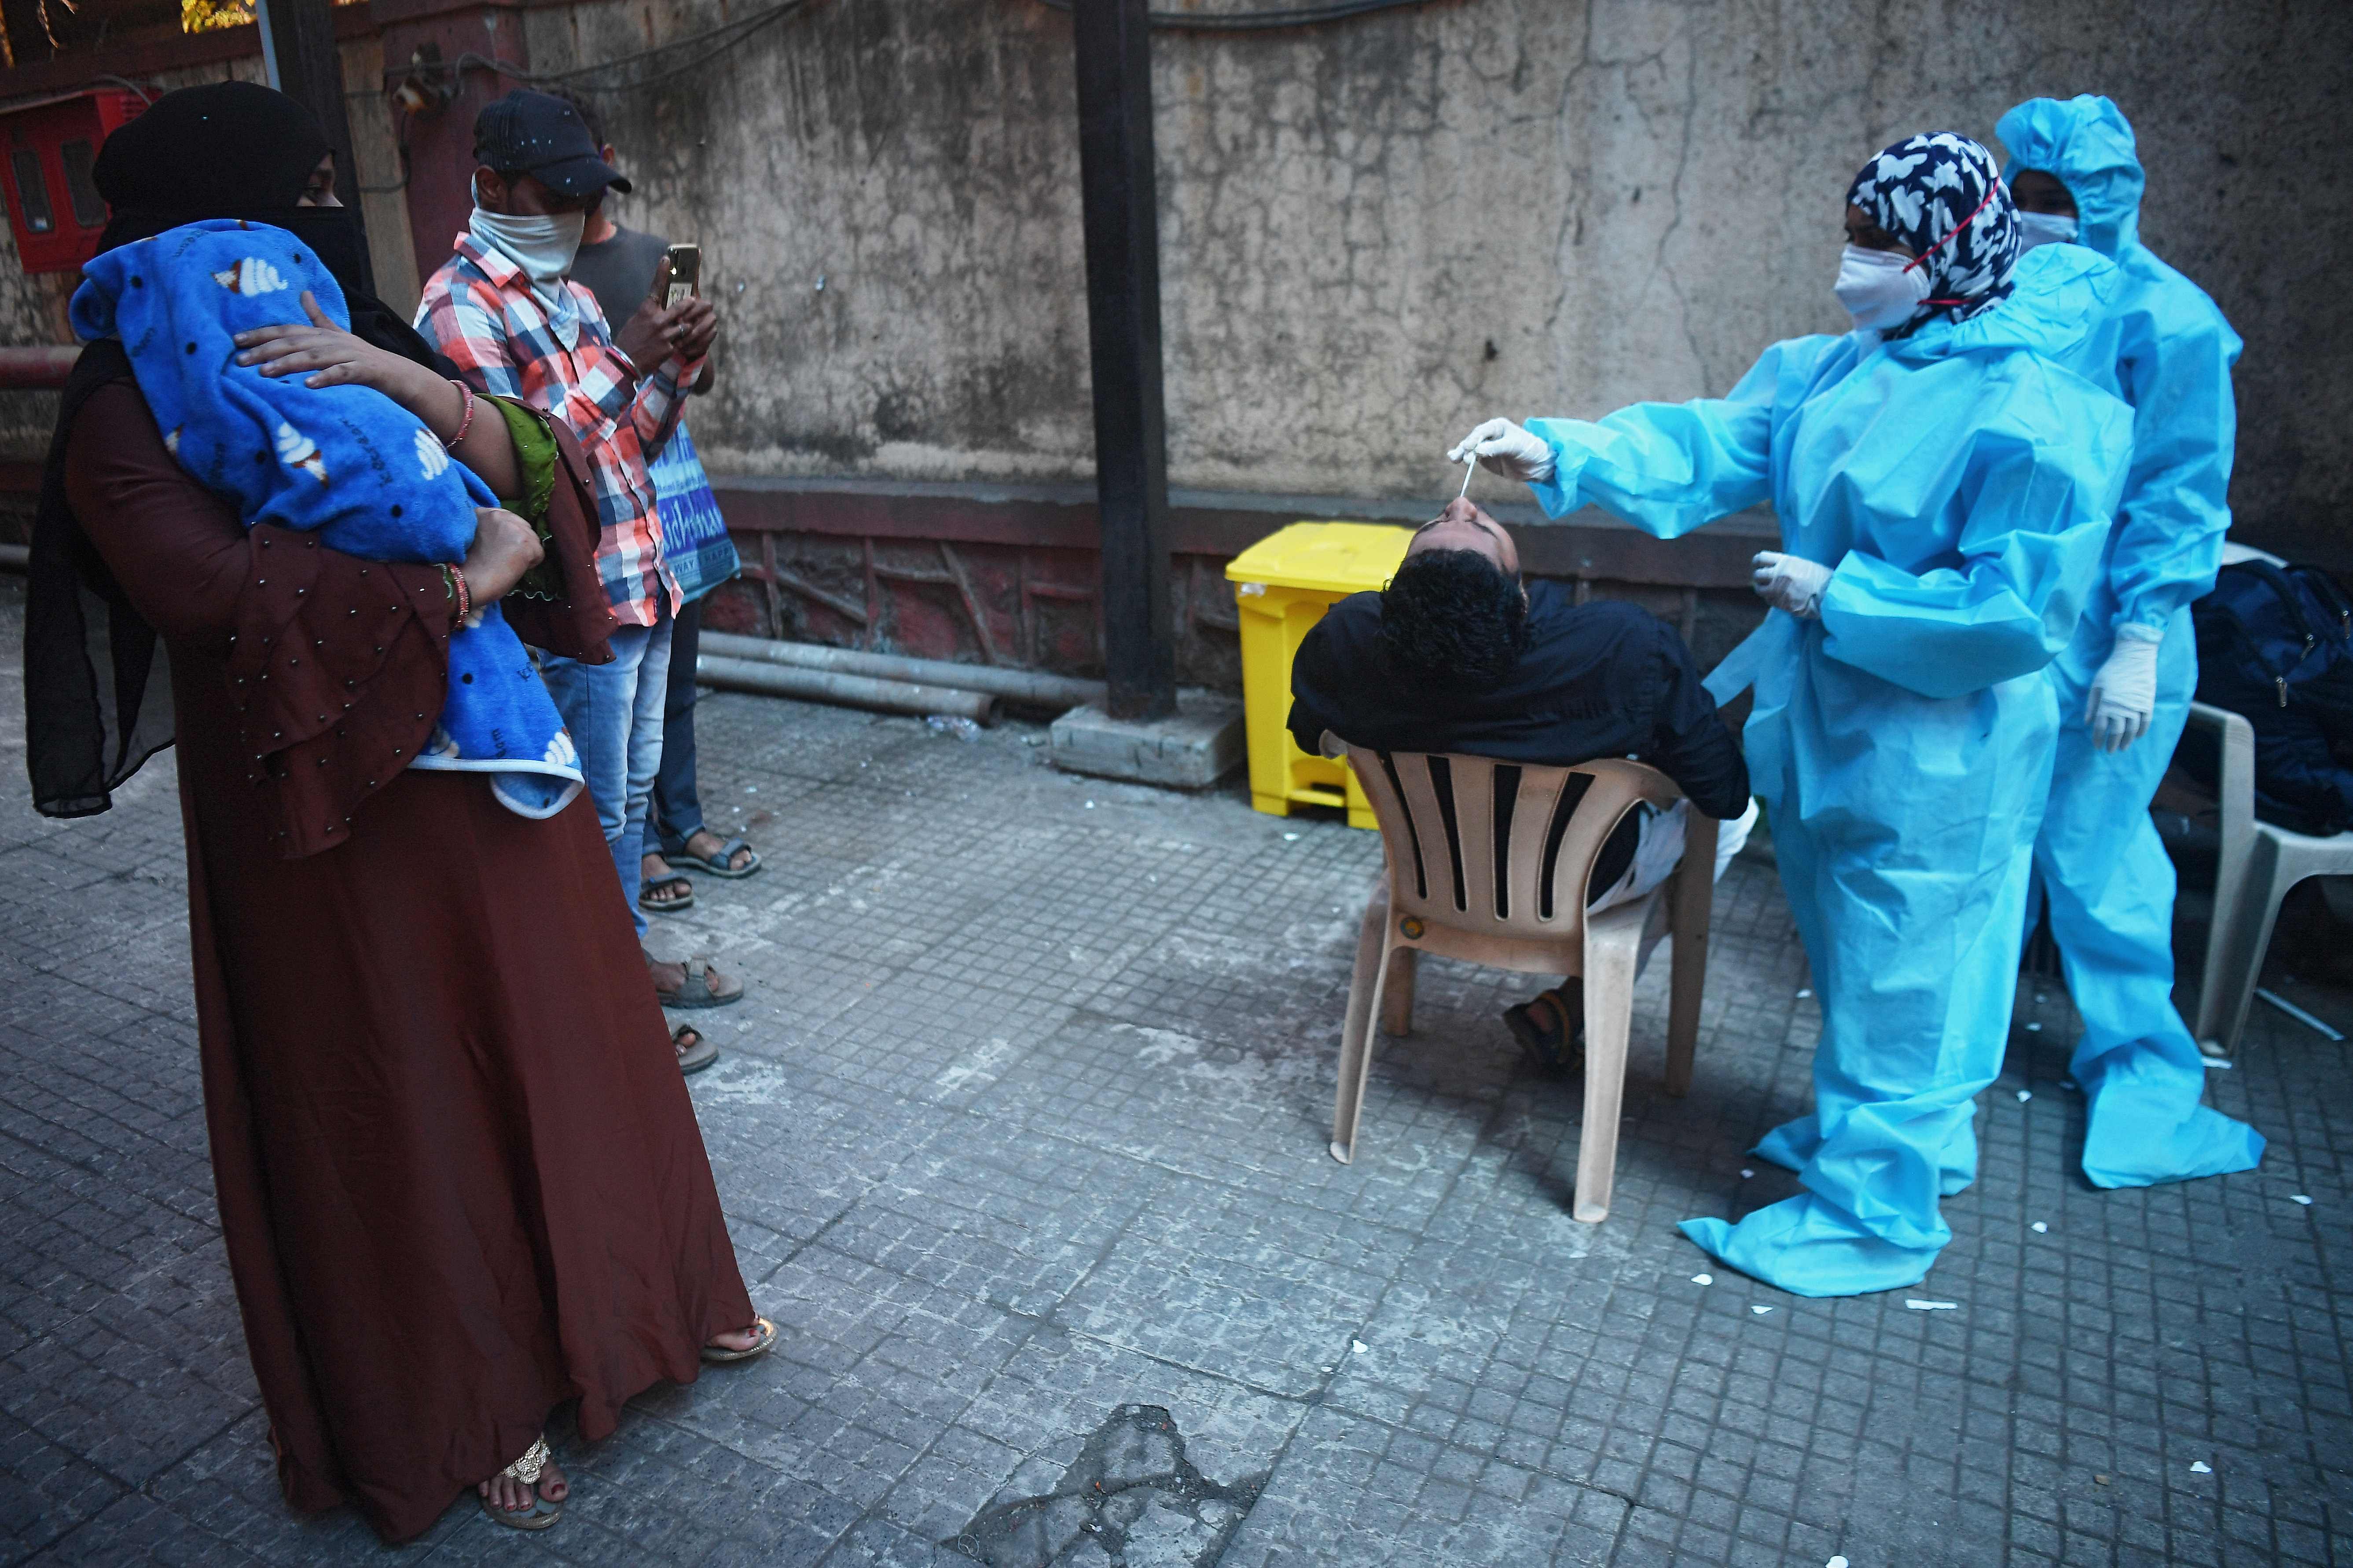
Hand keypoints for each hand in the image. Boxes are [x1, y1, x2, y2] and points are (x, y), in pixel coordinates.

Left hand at [235, 291, 427, 399]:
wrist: (401, 375)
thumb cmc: (364, 359)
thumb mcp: (339, 335)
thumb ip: (318, 317)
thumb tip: (304, 293)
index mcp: (323, 334)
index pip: (286, 331)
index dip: (260, 334)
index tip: (235, 342)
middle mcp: (333, 341)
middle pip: (295, 343)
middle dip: (266, 351)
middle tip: (241, 361)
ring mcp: (349, 355)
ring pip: (313, 358)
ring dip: (288, 364)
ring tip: (265, 373)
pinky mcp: (364, 371)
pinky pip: (342, 374)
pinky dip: (326, 378)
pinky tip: (309, 385)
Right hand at [461, 506, 542, 605]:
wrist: (467, 581)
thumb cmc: (467, 565)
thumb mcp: (474, 535)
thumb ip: (489, 528)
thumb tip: (507, 535)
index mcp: (483, 513)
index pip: (507, 517)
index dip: (508, 533)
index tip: (501, 546)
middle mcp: (499, 515)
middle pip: (523, 525)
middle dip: (519, 540)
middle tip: (506, 557)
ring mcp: (514, 528)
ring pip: (533, 539)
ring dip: (526, 552)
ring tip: (508, 564)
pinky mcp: (526, 542)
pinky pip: (539, 554)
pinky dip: (531, 564)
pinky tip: (515, 569)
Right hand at [614, 259, 717, 369]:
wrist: (624, 362)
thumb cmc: (629, 340)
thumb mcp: (637, 321)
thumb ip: (650, 314)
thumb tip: (661, 309)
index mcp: (646, 310)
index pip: (656, 287)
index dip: (662, 272)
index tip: (666, 258)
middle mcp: (657, 320)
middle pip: (680, 307)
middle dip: (689, 304)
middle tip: (695, 301)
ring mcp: (665, 335)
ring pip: (686, 325)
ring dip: (687, 326)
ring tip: (685, 327)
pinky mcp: (670, 348)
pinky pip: (683, 342)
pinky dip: (682, 342)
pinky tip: (676, 345)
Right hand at [1446, 418, 1555, 483]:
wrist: (1537, 464)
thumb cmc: (1529, 449)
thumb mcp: (1514, 446)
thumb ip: (1496, 448)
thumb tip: (1476, 450)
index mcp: (1497, 426)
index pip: (1482, 432)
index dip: (1474, 439)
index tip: (1468, 447)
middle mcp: (1489, 435)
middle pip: (1473, 440)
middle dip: (1465, 448)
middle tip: (1462, 459)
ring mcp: (1486, 447)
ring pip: (1469, 449)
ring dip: (1461, 453)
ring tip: (1453, 459)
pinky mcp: (1485, 458)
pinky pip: (1472, 457)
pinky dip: (1464, 458)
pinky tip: (1454, 458)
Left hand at [1751, 551, 1832, 618]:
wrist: (1830, 593)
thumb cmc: (1819, 577)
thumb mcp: (1802, 564)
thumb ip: (1786, 565)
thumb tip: (1773, 567)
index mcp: (1785, 562)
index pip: (1760, 558)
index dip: (1757, 562)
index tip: (1758, 565)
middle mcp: (1779, 574)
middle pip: (1757, 575)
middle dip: (1759, 578)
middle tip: (1764, 580)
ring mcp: (1779, 589)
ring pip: (1760, 589)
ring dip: (1763, 590)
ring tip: (1771, 590)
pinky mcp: (1781, 602)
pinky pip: (1769, 600)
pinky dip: (1772, 599)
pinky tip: (1780, 598)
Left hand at [2086, 625, 2161, 751]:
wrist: (2134, 657)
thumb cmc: (2111, 670)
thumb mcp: (2096, 686)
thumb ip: (2091, 705)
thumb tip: (2087, 723)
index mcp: (2106, 705)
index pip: (2101, 728)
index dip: (2098, 739)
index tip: (2097, 746)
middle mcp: (2122, 708)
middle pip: (2117, 732)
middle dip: (2112, 743)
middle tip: (2110, 751)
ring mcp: (2136, 706)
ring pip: (2132, 730)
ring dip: (2127, 740)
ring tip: (2123, 748)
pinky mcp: (2148, 703)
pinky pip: (2146, 721)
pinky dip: (2142, 730)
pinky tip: (2138, 737)